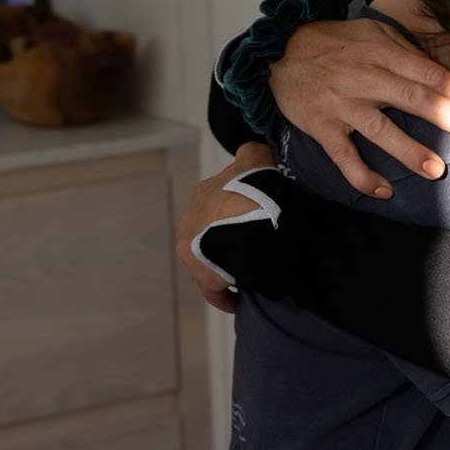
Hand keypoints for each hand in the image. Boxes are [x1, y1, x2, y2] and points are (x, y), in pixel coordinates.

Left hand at [175, 142, 271, 313]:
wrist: (252, 218)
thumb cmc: (257, 187)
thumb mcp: (257, 159)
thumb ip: (252, 152)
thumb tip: (252, 149)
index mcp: (205, 193)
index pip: (217, 202)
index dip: (234, 211)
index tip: (250, 219)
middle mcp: (192, 220)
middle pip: (209, 231)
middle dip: (226, 238)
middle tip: (252, 245)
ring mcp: (193, 249)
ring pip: (209, 258)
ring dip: (224, 262)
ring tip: (249, 269)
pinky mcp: (203, 276)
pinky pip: (212, 290)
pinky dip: (224, 295)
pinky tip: (238, 300)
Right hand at [268, 18, 449, 195]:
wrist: (279, 51)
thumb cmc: (338, 43)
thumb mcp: (375, 34)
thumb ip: (408, 52)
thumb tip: (447, 74)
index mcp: (383, 53)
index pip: (431, 75)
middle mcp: (365, 78)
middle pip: (416, 99)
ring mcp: (342, 104)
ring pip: (381, 130)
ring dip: (411, 152)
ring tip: (438, 170)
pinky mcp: (321, 126)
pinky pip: (343, 156)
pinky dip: (361, 176)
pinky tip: (383, 192)